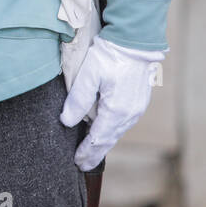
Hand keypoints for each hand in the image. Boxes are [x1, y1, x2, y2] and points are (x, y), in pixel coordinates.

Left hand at [60, 36, 164, 170]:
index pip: (97, 139)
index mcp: (116, 110)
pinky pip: (123, 123)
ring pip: (116, 132)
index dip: (86, 152)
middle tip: (82, 165)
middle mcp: (129, 114)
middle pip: (109, 140)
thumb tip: (67, 122)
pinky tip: (104, 133)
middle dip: (94, 153)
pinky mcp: (138, 102)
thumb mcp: (87, 76)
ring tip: (90, 153)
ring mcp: (136, 108)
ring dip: (103, 143)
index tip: (76, 162)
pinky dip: (111, 132)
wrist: (134, 41)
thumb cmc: (109, 56)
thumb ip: (77, 100)